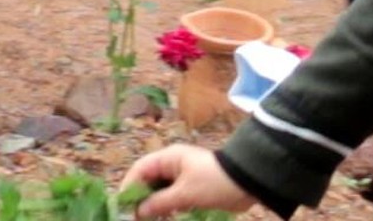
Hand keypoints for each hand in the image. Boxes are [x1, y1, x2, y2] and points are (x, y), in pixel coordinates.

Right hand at [120, 146, 257, 218]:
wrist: (248, 182)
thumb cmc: (214, 182)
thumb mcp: (186, 193)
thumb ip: (160, 202)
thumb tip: (139, 211)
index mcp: (168, 158)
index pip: (140, 169)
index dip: (129, 186)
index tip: (124, 206)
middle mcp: (172, 165)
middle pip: (148, 180)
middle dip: (140, 198)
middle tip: (135, 217)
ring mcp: (182, 176)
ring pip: (160, 190)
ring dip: (153, 204)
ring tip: (149, 220)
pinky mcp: (192, 188)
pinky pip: (172, 197)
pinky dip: (166, 207)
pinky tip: (165, 218)